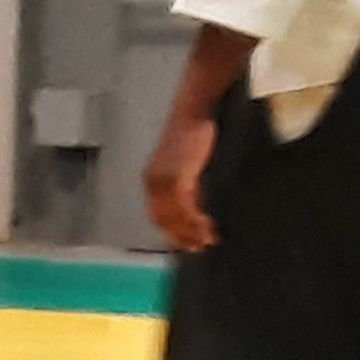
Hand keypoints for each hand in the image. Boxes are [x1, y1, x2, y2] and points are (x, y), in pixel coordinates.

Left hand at [145, 108, 220, 252]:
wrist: (192, 113)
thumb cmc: (191, 136)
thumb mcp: (184, 166)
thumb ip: (185, 186)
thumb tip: (194, 209)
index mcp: (150, 181)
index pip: (156, 216)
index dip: (172, 233)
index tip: (188, 243)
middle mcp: (152, 182)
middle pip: (164, 221)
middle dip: (182, 237)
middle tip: (201, 247)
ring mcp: (164, 180)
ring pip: (176, 217)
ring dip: (192, 232)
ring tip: (208, 240)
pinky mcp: (178, 176)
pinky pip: (185, 207)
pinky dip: (196, 221)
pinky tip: (208, 225)